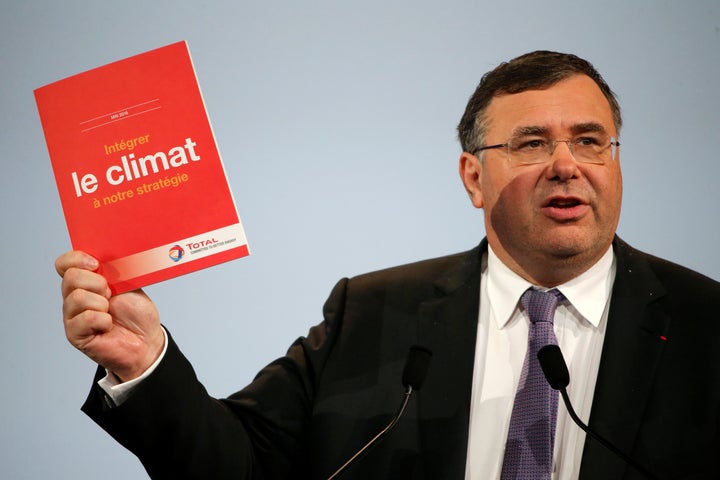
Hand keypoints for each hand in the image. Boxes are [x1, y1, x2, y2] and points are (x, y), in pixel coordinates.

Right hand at [56, 251, 164, 381]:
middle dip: (98, 283)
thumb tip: (104, 256)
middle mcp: (74, 297)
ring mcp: (73, 316)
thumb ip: (114, 270)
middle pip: (71, 277)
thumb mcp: (130, 284)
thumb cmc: (137, 314)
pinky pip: (86, 318)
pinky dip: (103, 320)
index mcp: (86, 281)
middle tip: (111, 295)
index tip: (97, 264)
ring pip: (78, 297)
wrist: (146, 340)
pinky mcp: (75, 334)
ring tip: (110, 312)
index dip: (77, 259)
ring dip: (102, 304)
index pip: (65, 263)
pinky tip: (108, 325)